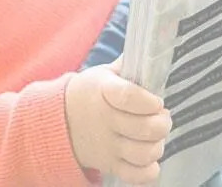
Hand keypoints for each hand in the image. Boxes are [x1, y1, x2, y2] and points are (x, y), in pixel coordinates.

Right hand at [65, 64, 173, 184]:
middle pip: (146, 129)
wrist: (58, 122)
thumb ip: (128, 65)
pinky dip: (149, 170)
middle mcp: (105, 121)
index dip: (149, 101)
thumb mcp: (103, 74)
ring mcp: (107, 146)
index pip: (128, 97)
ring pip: (145, 153)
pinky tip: (149, 159)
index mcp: (104, 92)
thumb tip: (153, 48)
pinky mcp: (109, 165)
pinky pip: (136, 175)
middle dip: (163, 123)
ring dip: (158, 145)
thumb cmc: (90, 94)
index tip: (157, 102)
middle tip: (162, 118)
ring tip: (154, 137)